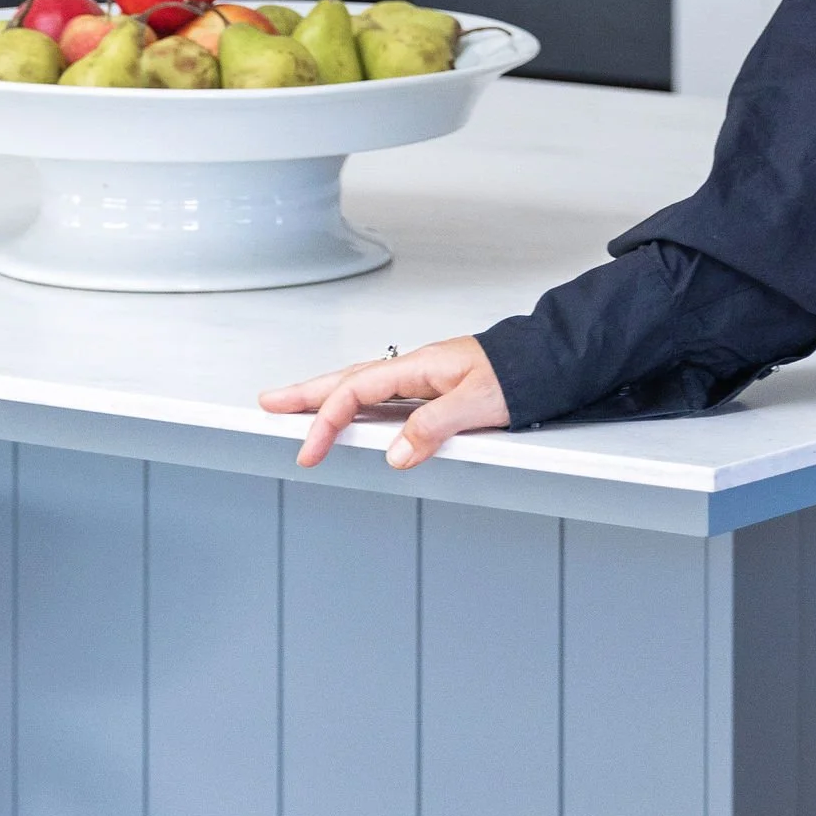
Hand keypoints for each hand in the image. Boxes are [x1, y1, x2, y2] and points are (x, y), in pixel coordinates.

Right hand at [259, 335, 510, 469]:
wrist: (547, 361)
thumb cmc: (518, 374)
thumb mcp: (478, 403)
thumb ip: (435, 427)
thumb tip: (394, 454)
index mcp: (418, 366)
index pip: (357, 392)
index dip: (326, 421)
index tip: (309, 451)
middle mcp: (415, 369)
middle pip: (347, 380)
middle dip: (305, 393)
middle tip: (268, 403)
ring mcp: (422, 379)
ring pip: (362, 388)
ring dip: (327, 398)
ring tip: (295, 409)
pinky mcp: (432, 391)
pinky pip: (383, 398)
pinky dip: (357, 406)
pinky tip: (350, 418)